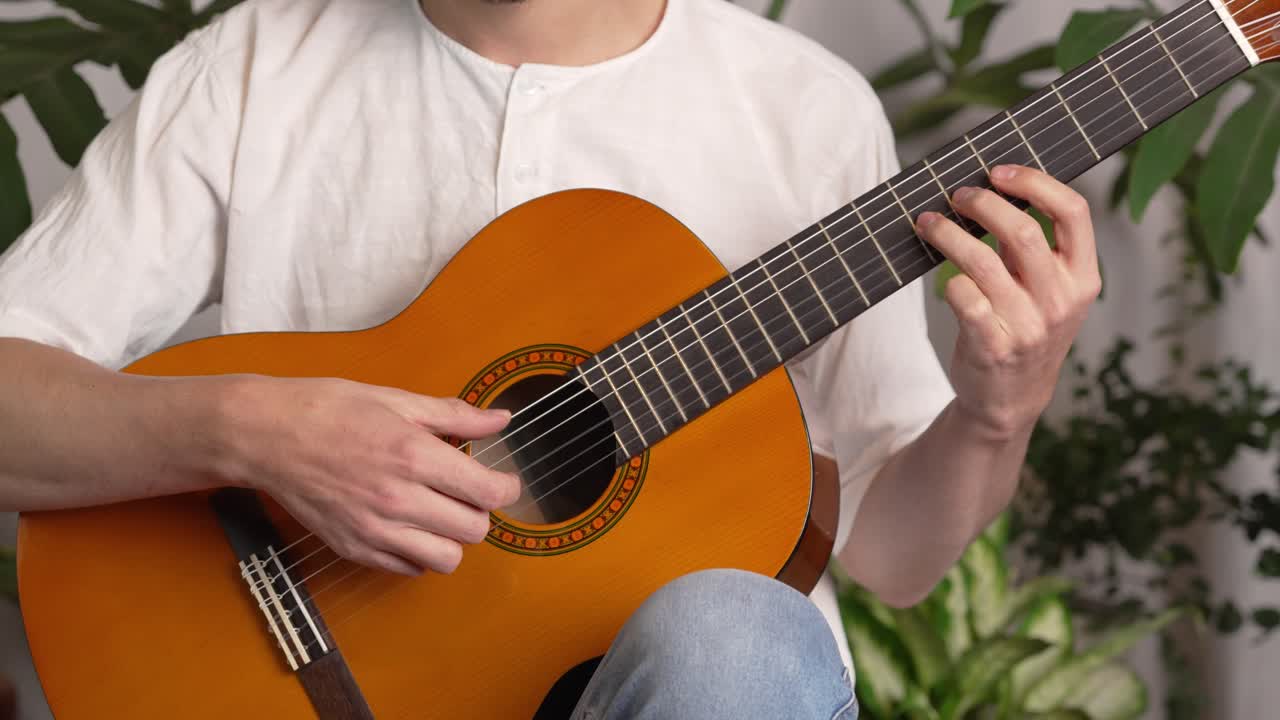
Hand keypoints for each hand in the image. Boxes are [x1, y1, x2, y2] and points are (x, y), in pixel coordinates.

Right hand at [216, 376, 519, 574]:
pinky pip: (408, 570)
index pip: (488, 492)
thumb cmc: (328, 409)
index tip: (504, 480)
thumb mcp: (397, 400)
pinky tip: (409, 526)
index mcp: (414, 456)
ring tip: (439, 513)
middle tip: (467, 493)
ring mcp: (374, 529)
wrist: (265, 435)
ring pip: (446, 559)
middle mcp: (398, 499)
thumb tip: (501, 420)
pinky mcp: (353, 548)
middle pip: (474, 531)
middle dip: (480, 511)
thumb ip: (455, 416)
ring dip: (452, 539)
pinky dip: (418, 553)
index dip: (507, 488)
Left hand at [916, 164, 1101, 440]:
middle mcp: (1060, 300)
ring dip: (948, 234)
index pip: (1074, 212)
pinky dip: (947, 279)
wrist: (1010, 397)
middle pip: (1022, 231)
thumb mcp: (1050, 291)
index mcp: (1083, 277)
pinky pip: (962, 296)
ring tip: (928, 222)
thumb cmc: (1024, 328)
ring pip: (982, 261)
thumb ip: (1036, 247)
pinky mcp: (992, 345)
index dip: (1035, 182)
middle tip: (957, 195)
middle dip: (982, 202)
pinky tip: (942, 276)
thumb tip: (995, 186)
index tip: (999, 171)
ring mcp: (1027, 325)